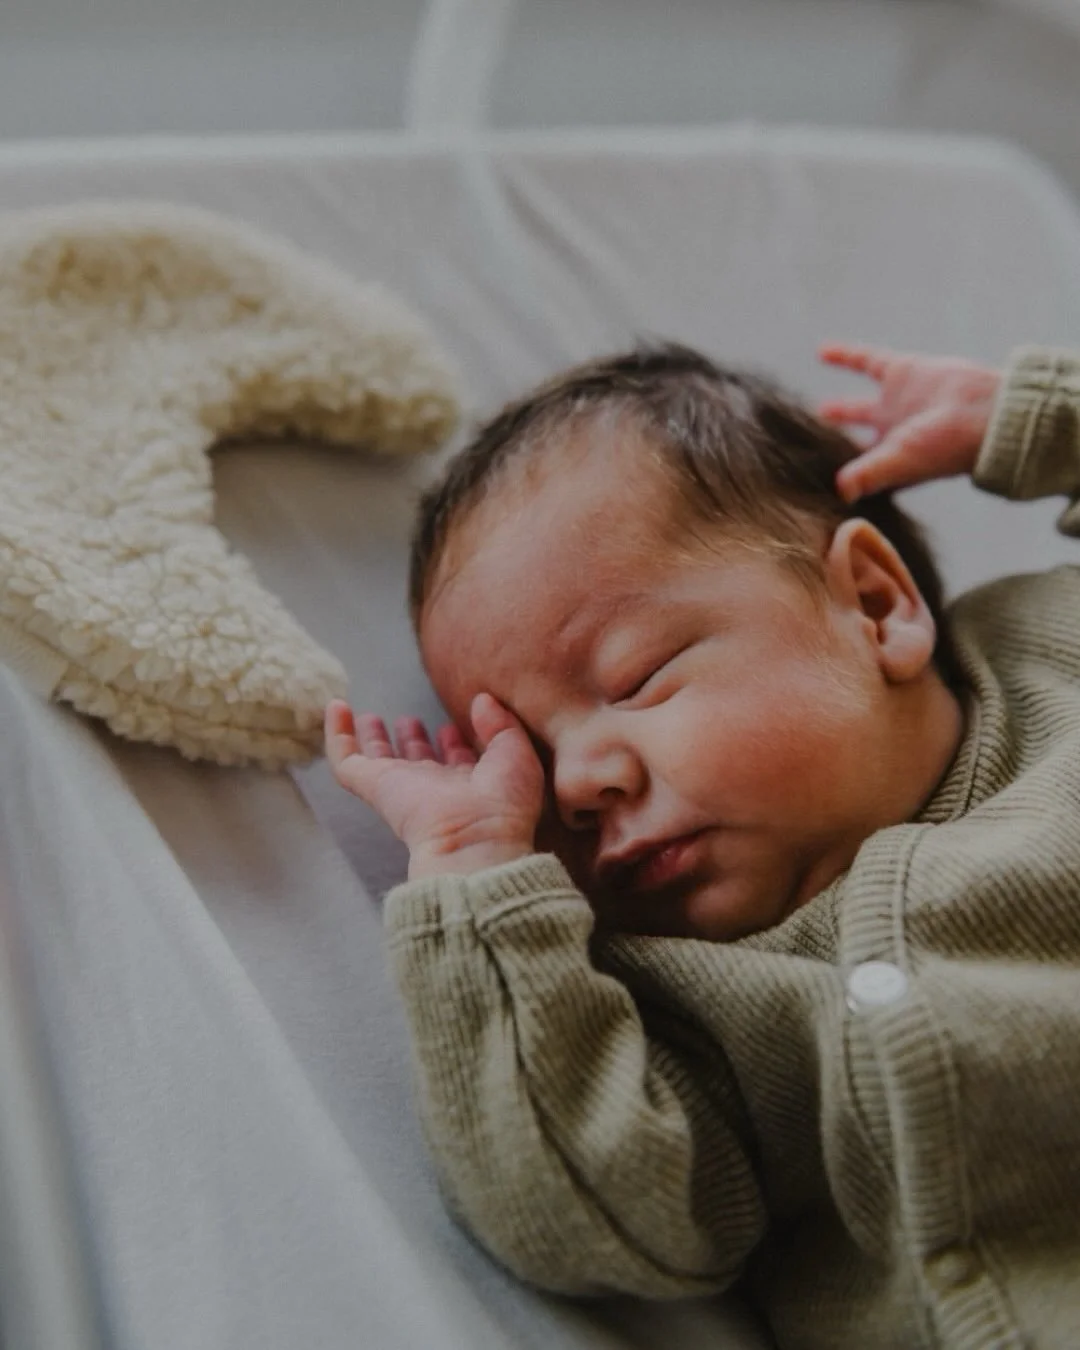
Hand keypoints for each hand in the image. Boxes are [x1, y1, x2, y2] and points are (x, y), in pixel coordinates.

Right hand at [325, 692, 544, 879]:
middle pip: (417, 763)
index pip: (457, 764)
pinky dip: (337, 733)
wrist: (472, 838)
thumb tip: (482, 701)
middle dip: (413, 742)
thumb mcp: (516, 753)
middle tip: (409, 721)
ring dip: (375, 739)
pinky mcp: (374, 786)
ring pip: (380, 762)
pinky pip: (346, 759)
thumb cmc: (502, 803)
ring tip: (369, 717)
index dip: (456, 744)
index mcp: (470, 787)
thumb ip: (501, 725)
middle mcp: (435, 789)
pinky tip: (336, 707)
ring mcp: (402, 788)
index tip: (455, 724)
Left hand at [818, 343, 1001, 501]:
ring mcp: (895, 404)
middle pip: (854, 442)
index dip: (831, 472)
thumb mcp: (900, 461)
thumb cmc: (946, 445)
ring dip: (840, 410)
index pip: (852, 470)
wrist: (985, 409)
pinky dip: (845, 355)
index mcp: (888, 462)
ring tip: (817, 412)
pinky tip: (821, 351)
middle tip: (809, 450)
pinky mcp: (901, 372)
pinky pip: (866, 361)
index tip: (802, 478)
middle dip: (835, 446)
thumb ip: (867, 474)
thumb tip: (839, 493)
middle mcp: (891, 436)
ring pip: (859, 407)